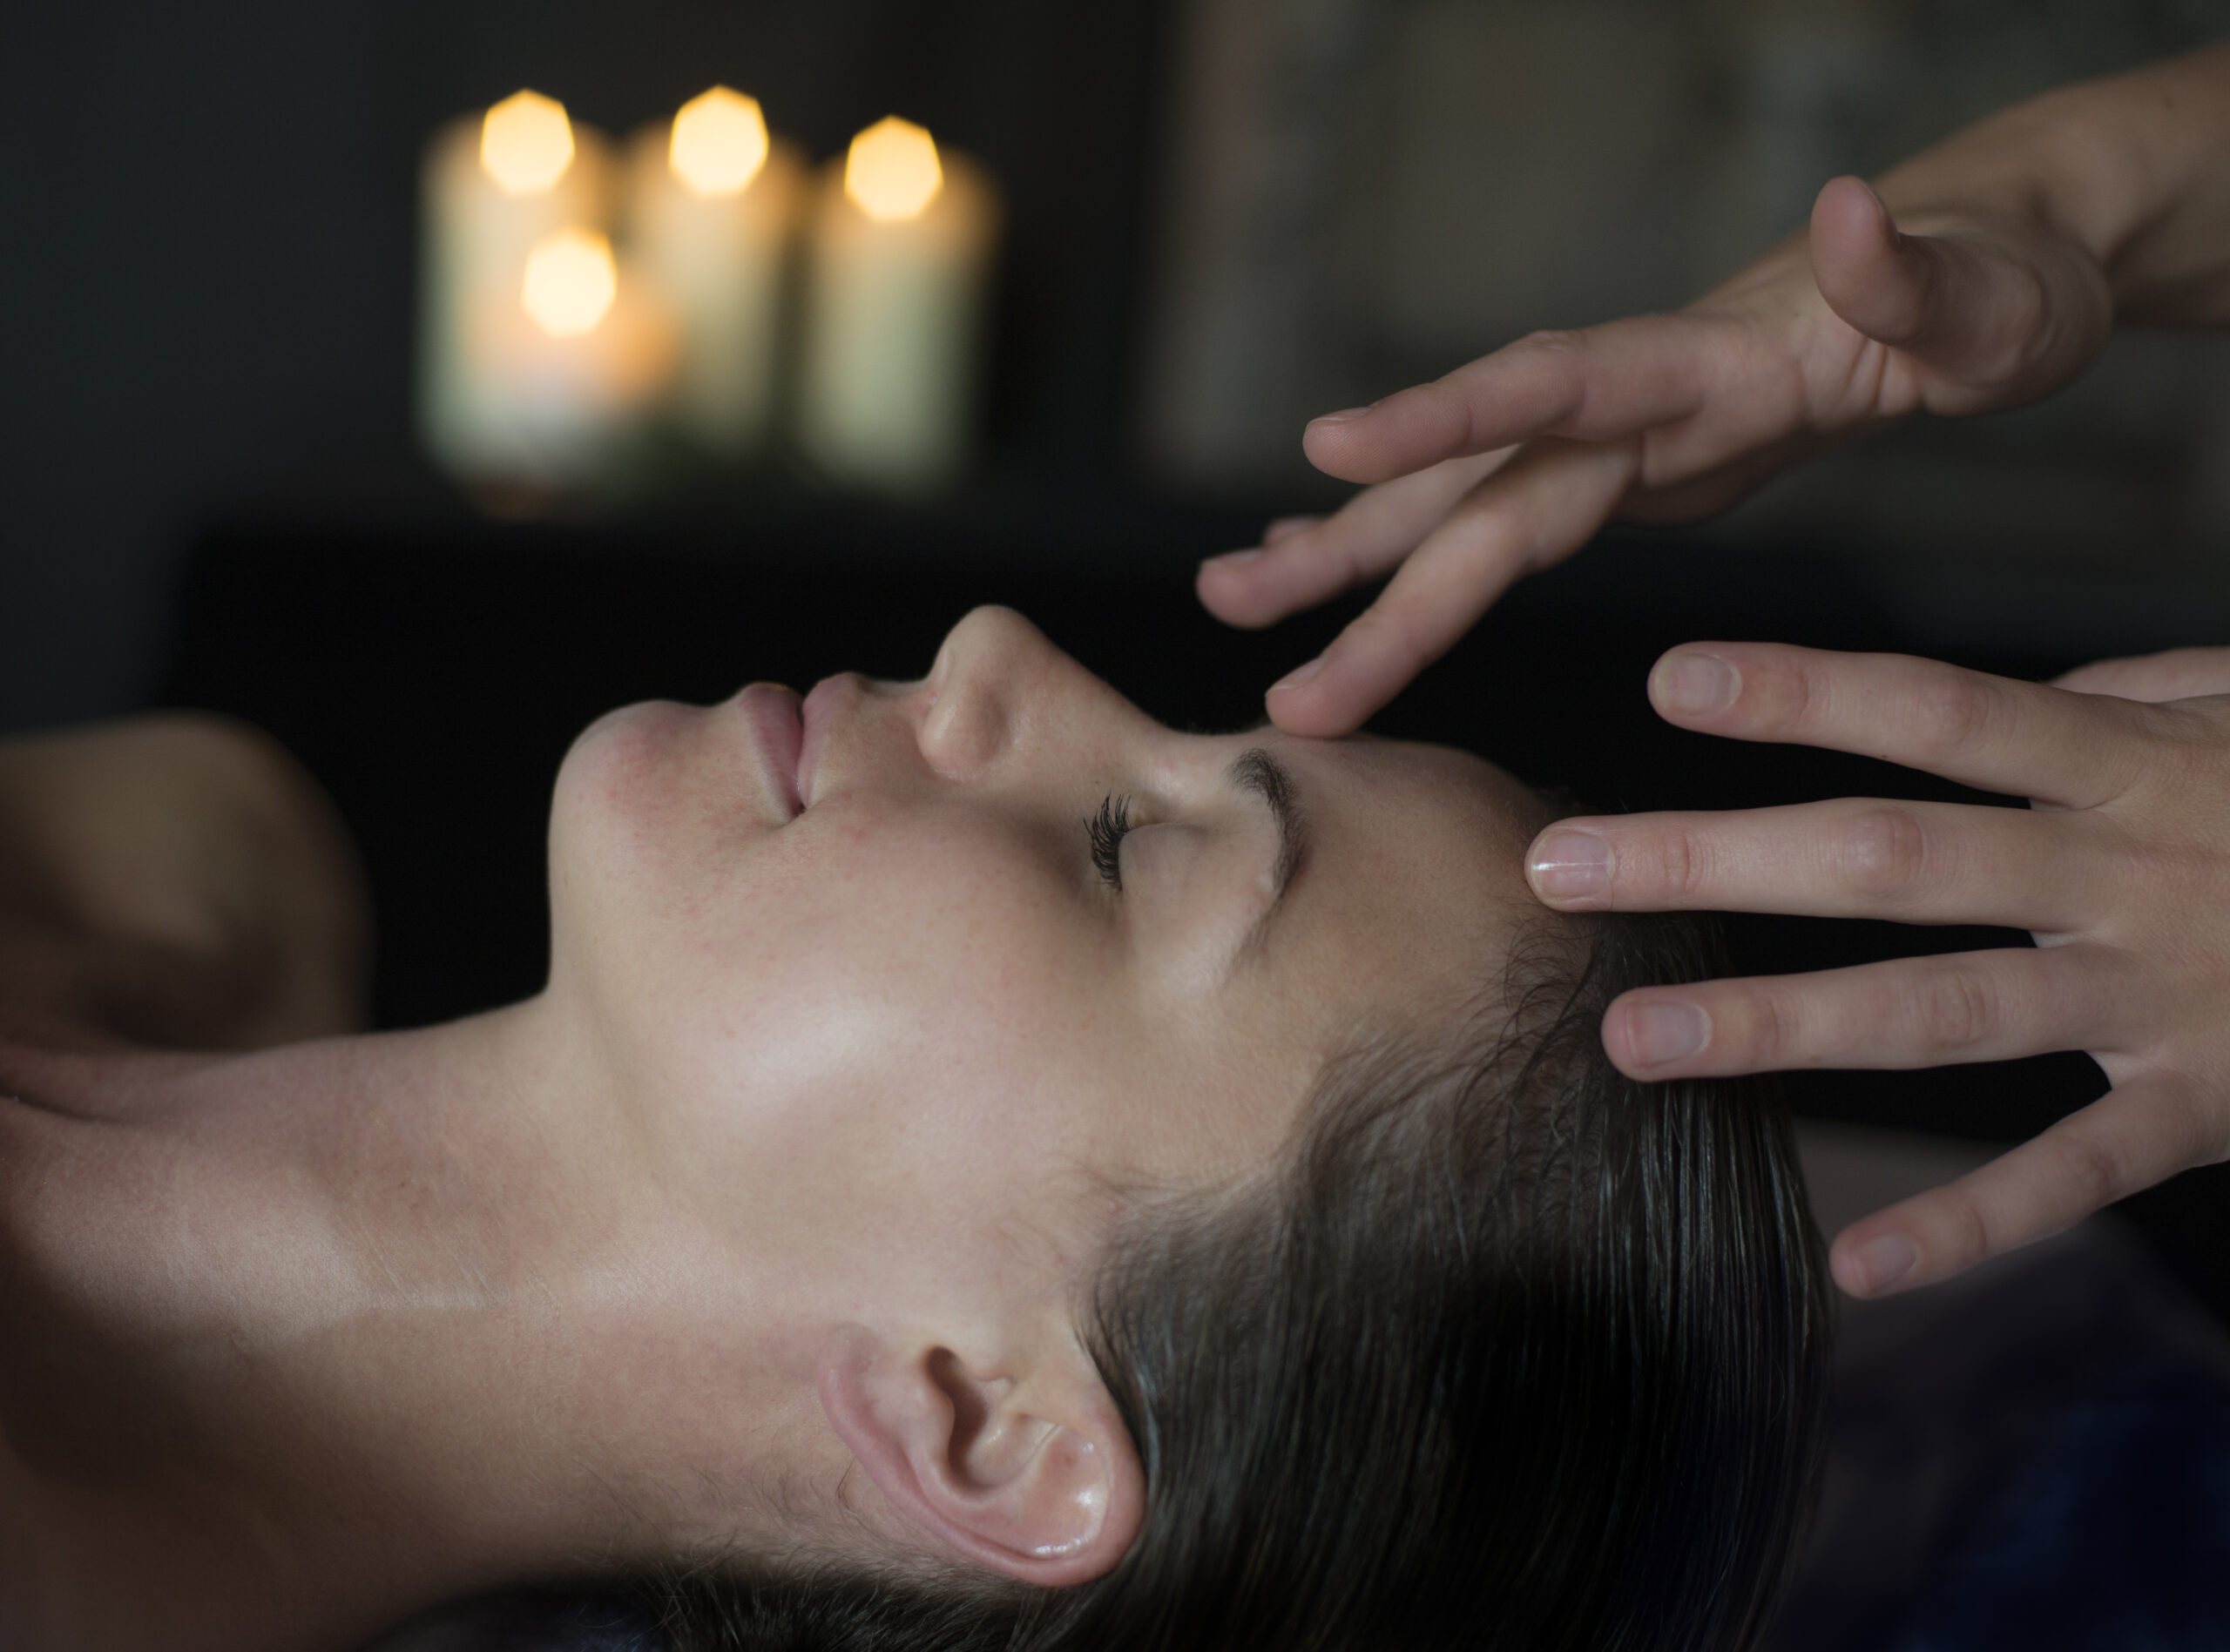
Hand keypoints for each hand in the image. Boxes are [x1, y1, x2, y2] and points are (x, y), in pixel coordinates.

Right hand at [1198, 176, 2112, 735]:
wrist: (1981, 291)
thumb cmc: (2000, 295)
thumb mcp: (1991, 297)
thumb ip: (1911, 274)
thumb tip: (1853, 203)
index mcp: (1700, 362)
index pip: (1551, 386)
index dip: (1446, 418)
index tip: (1329, 451)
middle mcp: (1632, 401)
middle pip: (1475, 481)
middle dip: (1356, 555)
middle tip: (1236, 616)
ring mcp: (1618, 441)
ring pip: (1463, 509)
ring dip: (1346, 558)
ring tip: (1234, 601)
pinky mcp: (1624, 478)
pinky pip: (1497, 524)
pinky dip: (1412, 550)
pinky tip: (1336, 576)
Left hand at [1520, 641, 2229, 1297]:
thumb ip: (2128, 699)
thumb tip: (2018, 699)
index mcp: (2134, 762)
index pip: (1940, 713)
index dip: (1808, 694)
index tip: (1665, 682)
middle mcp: (2126, 873)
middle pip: (1889, 860)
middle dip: (1713, 861)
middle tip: (1559, 867)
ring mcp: (2163, 997)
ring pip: (1943, 1014)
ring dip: (1779, 1028)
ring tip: (1634, 1041)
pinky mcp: (2210, 1106)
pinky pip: (2076, 1177)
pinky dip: (1971, 1225)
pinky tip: (1851, 1262)